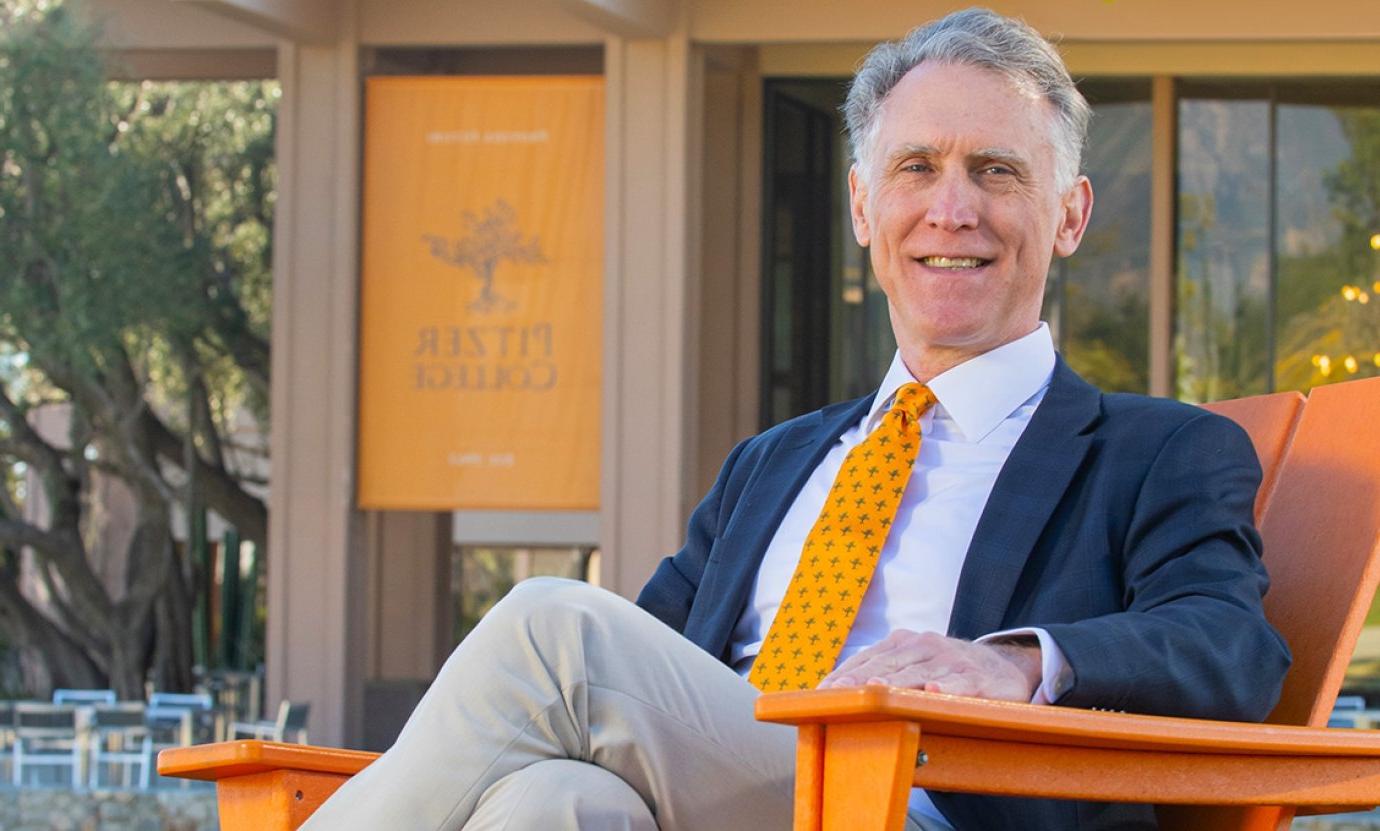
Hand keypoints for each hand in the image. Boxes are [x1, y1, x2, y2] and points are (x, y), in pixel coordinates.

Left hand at [817, 629, 1041, 701]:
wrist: (1004, 665)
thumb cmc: (947, 670)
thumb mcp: (915, 664)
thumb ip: (883, 673)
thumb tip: (838, 692)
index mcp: (903, 642)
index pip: (866, 659)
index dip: (842, 676)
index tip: (820, 693)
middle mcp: (924, 645)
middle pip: (885, 665)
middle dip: (858, 681)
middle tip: (836, 694)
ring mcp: (950, 660)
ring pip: (917, 674)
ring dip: (894, 684)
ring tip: (873, 691)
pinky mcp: (975, 678)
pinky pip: (958, 683)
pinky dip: (945, 687)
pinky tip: (932, 690)